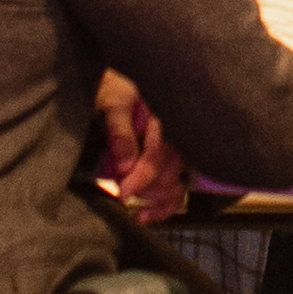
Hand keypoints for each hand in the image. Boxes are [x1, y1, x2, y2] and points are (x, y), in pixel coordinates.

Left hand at [94, 73, 193, 223]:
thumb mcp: (113, 102)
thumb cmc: (115, 86)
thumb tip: (126, 168)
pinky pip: (178, 188)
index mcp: (167, 116)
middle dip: (145, 188)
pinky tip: (144, 216)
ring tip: (134, 205)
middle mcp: (179, 133)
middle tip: (120, 191)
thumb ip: (121, 133)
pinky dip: (164, 207)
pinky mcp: (174, 159)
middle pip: (170, 172)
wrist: (122, 77)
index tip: (123, 192)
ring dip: (156, 200)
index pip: (160, 155)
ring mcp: (180, 147)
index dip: (142, 177)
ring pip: (177, 183)